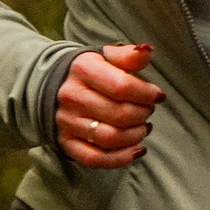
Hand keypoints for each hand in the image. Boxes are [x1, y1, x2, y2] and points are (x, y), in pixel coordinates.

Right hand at [55, 42, 161, 169]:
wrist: (51, 85)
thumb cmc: (89, 72)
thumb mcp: (105, 56)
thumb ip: (128, 55)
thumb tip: (147, 50)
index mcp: (83, 70)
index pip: (121, 86)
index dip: (146, 93)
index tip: (157, 95)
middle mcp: (72, 97)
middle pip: (119, 114)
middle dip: (143, 114)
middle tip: (148, 110)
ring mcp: (68, 123)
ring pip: (110, 138)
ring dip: (135, 136)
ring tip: (144, 127)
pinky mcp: (67, 143)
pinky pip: (95, 158)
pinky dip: (121, 158)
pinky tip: (137, 150)